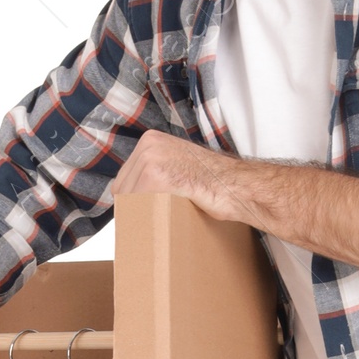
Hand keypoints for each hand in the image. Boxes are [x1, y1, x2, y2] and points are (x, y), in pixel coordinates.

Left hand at [113, 128, 239, 211]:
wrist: (236, 185)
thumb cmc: (213, 181)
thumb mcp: (178, 164)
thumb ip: (154, 171)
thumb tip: (129, 194)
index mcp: (150, 140)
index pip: (123, 178)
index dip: (132, 199)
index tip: (144, 209)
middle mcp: (147, 145)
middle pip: (122, 189)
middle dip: (134, 206)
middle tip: (153, 217)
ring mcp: (151, 159)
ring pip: (128, 199)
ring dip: (140, 213)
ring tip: (162, 217)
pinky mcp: (156, 177)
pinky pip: (137, 205)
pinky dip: (147, 217)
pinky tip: (164, 218)